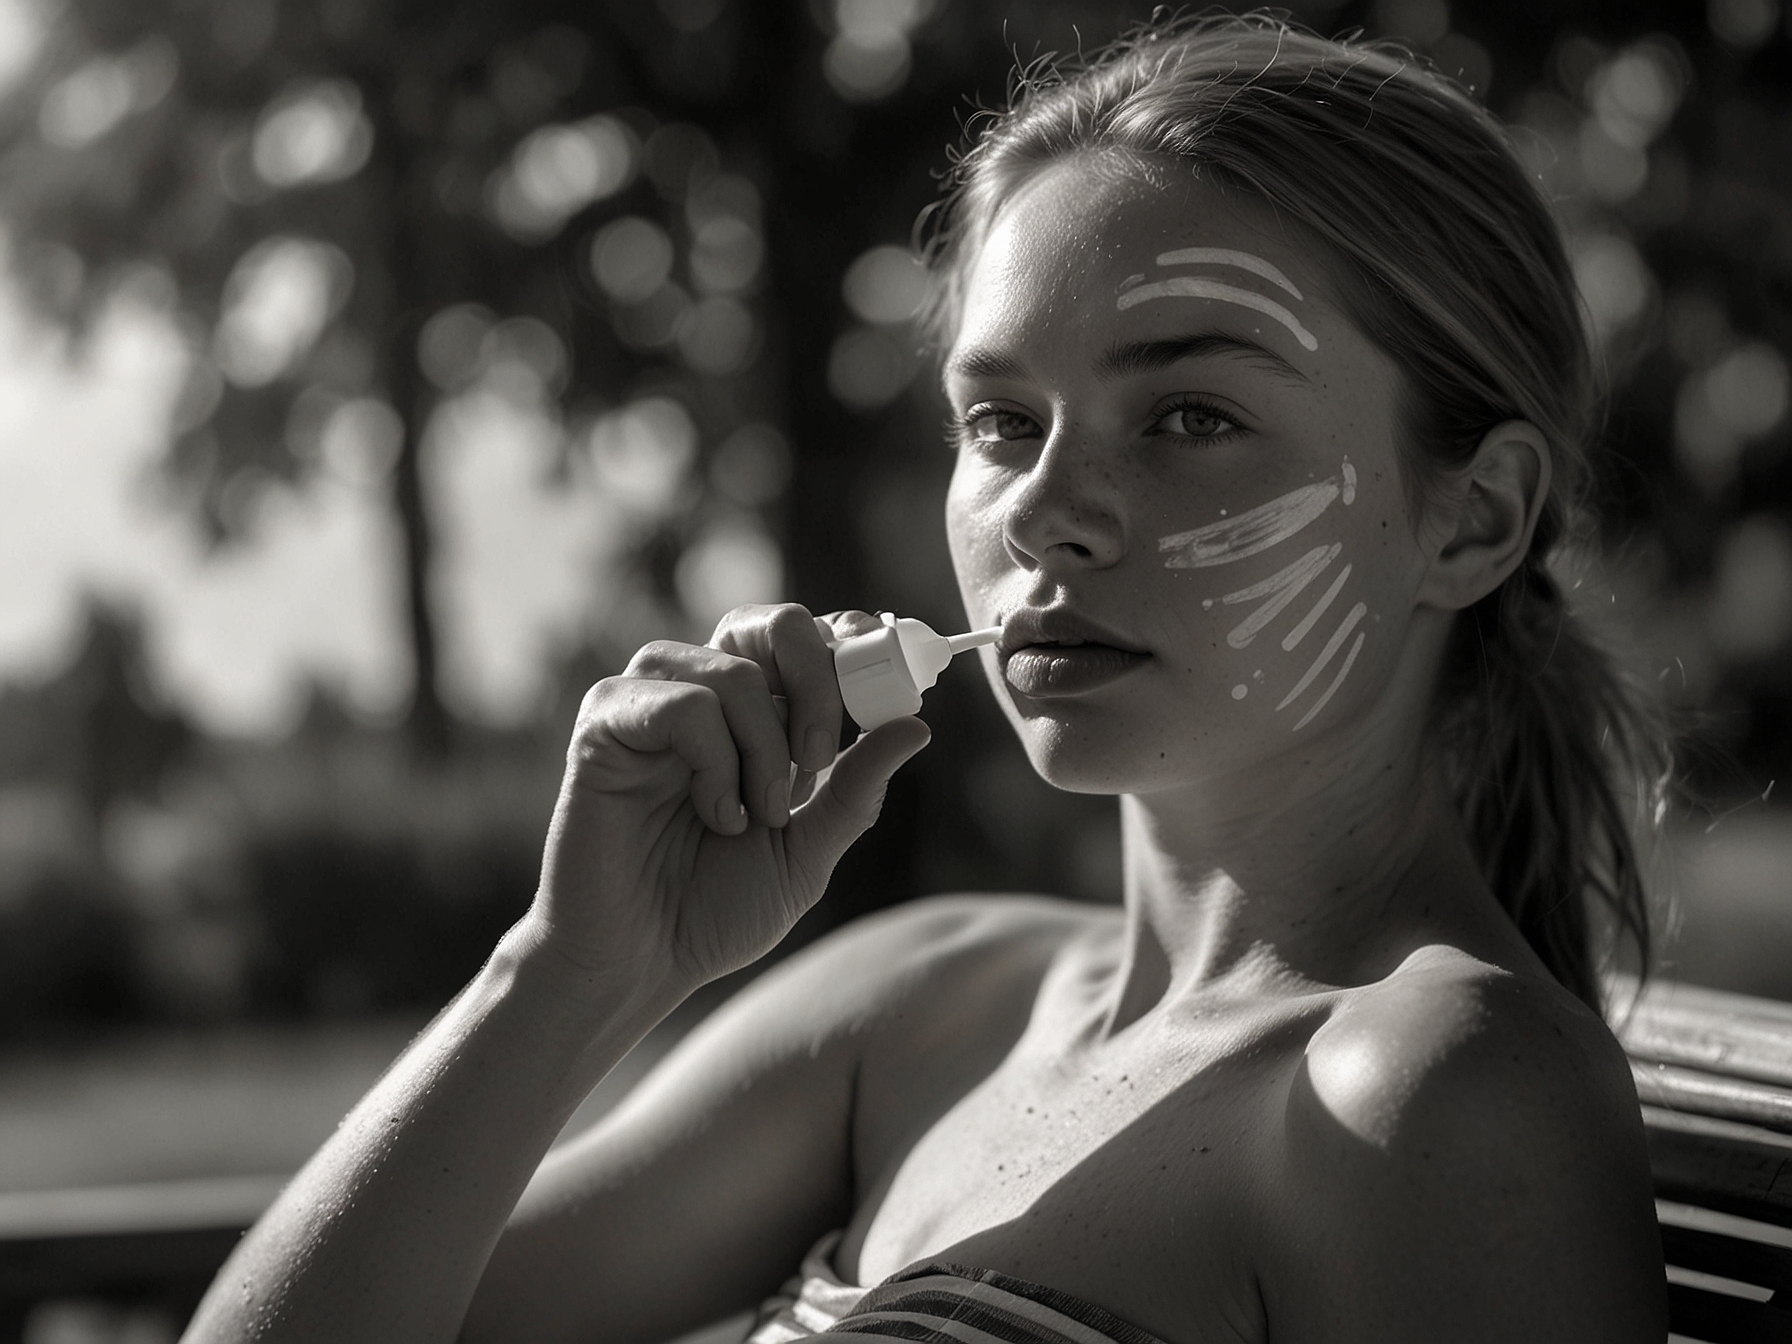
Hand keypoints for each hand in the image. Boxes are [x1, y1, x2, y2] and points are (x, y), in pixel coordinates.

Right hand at [525, 605, 931, 995]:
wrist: (641, 961)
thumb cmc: (715, 909)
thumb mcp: (808, 850)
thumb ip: (856, 789)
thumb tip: (918, 727)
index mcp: (753, 711)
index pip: (811, 638)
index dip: (855, 650)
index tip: (890, 697)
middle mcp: (702, 690)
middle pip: (776, 625)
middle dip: (820, 685)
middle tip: (819, 759)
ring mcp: (649, 700)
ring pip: (735, 671)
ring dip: (765, 750)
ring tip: (757, 817)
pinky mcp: (605, 721)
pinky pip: (683, 704)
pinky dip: (714, 765)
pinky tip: (714, 815)